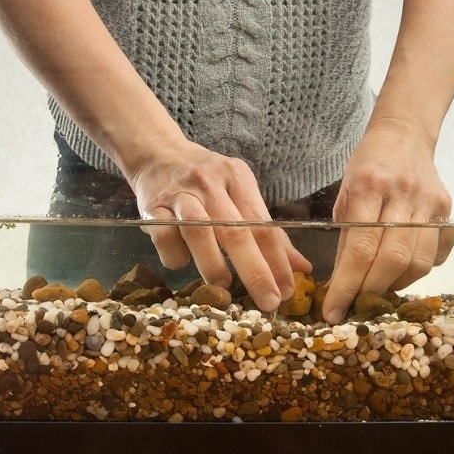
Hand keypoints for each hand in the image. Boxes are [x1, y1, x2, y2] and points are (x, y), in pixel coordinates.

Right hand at [125, 131, 311, 310]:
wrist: (156, 151)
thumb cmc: (205, 179)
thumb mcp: (239, 192)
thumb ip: (268, 231)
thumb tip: (302, 267)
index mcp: (238, 177)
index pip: (264, 224)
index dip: (278, 261)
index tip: (287, 290)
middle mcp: (210, 182)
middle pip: (237, 230)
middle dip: (255, 270)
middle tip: (268, 301)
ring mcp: (180, 194)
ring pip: (199, 231)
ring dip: (213, 264)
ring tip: (224, 287)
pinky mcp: (151, 206)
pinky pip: (165, 236)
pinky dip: (176, 256)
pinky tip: (183, 263)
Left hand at [322, 120, 453, 323]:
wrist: (404, 134)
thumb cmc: (367, 165)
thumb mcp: (345, 192)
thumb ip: (346, 236)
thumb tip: (342, 282)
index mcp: (369, 186)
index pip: (359, 249)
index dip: (346, 286)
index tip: (333, 310)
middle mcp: (403, 194)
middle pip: (391, 260)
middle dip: (370, 291)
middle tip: (354, 306)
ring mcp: (430, 202)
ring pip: (418, 263)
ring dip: (395, 285)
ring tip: (377, 288)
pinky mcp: (448, 209)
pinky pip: (438, 255)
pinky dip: (419, 271)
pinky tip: (401, 269)